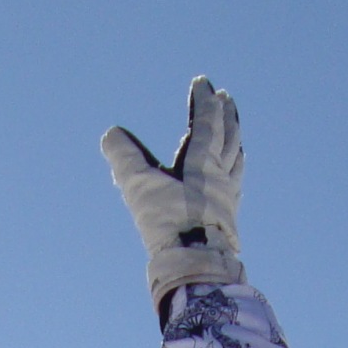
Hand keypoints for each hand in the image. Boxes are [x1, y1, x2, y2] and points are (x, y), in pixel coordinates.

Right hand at [102, 76, 245, 303]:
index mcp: (203, 163)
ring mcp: (228, 198)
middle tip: (225, 98)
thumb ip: (124, 157)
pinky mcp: (229, 219)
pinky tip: (232, 180)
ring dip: (234, 141)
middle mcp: (221, 176)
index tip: (204, 82)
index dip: (204, 101)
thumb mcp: (140, 186)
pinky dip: (235, 172)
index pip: (207, 123)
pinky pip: (235, 186)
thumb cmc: (169, 223)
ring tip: (234, 133)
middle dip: (226, 116)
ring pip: (235, 161)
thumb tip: (111, 134)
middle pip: (228, 138)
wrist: (195, 265)